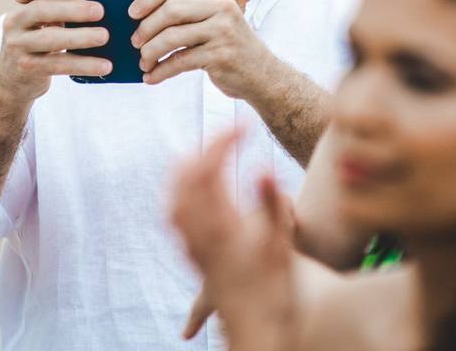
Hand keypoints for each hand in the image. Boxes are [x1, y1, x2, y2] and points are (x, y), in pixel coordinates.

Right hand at [0, 0, 112, 99]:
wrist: (13, 76)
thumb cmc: (39, 37)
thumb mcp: (45, 19)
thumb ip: (64, 7)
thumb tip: (101, 4)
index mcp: (22, 0)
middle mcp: (15, 20)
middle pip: (42, 9)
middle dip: (72, 9)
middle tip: (99, 11)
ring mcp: (18, 45)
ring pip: (50, 38)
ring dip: (80, 37)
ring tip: (104, 36)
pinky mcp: (27, 68)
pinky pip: (59, 64)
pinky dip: (84, 65)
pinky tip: (104, 65)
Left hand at [129, 0, 271, 96]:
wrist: (261, 74)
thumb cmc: (226, 44)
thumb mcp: (212, 17)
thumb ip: (185, 9)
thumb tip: (140, 11)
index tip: (132, 14)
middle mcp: (221, 6)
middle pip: (170, 9)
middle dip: (146, 27)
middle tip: (135, 43)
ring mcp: (223, 30)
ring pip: (172, 37)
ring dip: (150, 52)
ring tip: (144, 62)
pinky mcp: (221, 55)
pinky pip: (180, 61)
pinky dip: (161, 71)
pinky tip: (152, 77)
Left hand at [170, 129, 297, 349]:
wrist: (256, 333)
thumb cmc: (274, 291)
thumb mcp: (280, 244)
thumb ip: (272, 202)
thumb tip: (262, 165)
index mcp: (218, 226)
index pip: (209, 167)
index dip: (224, 140)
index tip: (245, 125)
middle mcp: (198, 233)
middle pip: (183, 178)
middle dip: (202, 149)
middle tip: (225, 135)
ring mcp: (192, 246)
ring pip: (174, 197)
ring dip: (187, 168)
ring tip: (203, 154)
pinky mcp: (194, 256)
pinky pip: (176, 214)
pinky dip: (182, 191)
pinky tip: (196, 191)